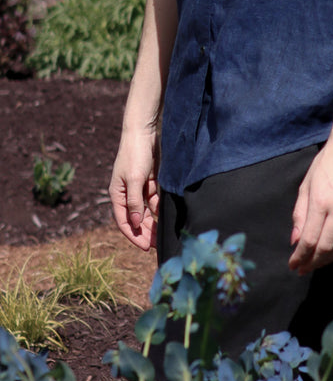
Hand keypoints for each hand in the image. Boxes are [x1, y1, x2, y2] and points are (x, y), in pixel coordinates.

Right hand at [109, 129, 159, 251]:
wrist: (144, 133)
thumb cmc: (135, 154)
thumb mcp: (135, 179)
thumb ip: (135, 202)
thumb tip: (136, 223)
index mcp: (117, 195)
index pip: (124, 221)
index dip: (134, 235)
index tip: (145, 247)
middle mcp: (126, 194)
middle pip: (136, 219)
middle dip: (146, 232)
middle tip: (158, 245)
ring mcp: (138, 189)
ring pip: (146, 212)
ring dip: (153, 223)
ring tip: (164, 234)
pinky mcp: (149, 183)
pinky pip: (154, 201)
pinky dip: (159, 208)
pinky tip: (166, 216)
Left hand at [288, 136, 332, 274]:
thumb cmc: (325, 163)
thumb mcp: (306, 185)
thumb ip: (300, 215)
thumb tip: (296, 242)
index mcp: (321, 201)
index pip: (310, 239)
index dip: (300, 257)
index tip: (293, 265)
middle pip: (326, 247)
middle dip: (312, 262)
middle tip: (303, 268)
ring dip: (329, 259)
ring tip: (318, 262)